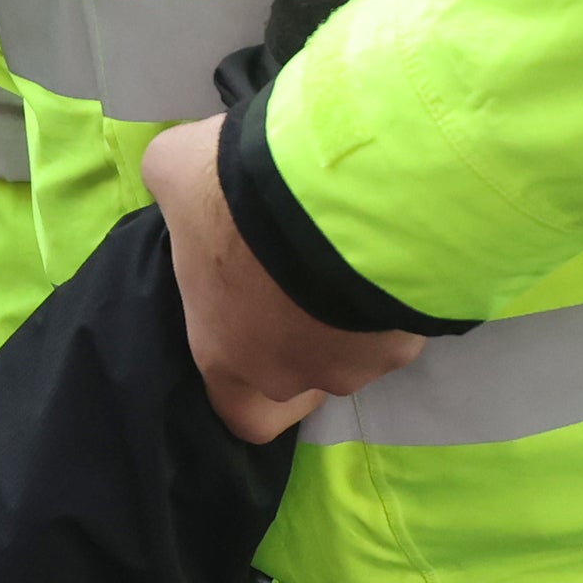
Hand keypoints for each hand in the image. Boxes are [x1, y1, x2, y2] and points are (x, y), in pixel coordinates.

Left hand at [142, 115, 423, 427]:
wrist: (342, 190)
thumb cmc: (243, 196)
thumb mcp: (177, 166)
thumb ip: (170, 184)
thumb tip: (174, 172)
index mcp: (227, 356)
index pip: (241, 415)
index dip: (250, 389)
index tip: (259, 336)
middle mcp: (294, 375)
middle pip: (305, 374)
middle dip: (308, 332)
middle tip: (309, 274)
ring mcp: (359, 362)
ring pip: (358, 347)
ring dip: (354, 309)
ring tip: (354, 247)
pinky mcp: (412, 334)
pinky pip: (403, 317)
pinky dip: (396, 289)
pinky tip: (390, 244)